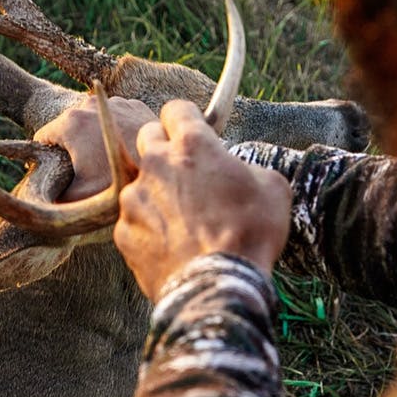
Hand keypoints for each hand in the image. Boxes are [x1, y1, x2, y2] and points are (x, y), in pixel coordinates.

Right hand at [35, 95, 155, 200]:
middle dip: (73, 149)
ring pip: (94, 123)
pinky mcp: (138, 106)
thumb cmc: (120, 187)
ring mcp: (116, 102)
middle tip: (89, 173)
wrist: (170, 175)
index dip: (46, 160)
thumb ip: (52, 196)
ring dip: (97, 140)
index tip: (60, 176)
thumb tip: (37, 206)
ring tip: (110, 164)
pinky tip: (129, 153)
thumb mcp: (79, 198)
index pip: (43, 138)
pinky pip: (118, 120)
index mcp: (71, 122)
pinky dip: (119, 133)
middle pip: (69, 129)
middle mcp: (91, 104)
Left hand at [114, 100, 291, 300]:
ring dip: (158, 194)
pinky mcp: (123, 232)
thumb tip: (237, 170)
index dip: (187, 120)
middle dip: (165, 147)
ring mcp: (134, 199)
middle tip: (186, 171)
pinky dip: (149, 230)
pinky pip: (134, 222)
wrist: (219, 287)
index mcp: (193, 146)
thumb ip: (248, 167)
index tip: (194, 132)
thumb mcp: (273, 188)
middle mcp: (156, 164)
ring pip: (140, 184)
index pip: (176, 109)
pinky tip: (172, 247)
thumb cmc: (251, 235)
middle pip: (148, 136)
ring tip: (184, 222)